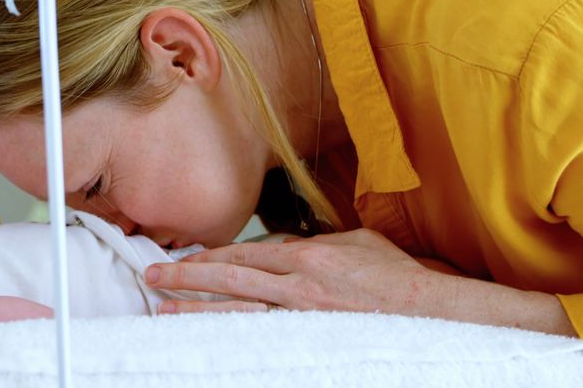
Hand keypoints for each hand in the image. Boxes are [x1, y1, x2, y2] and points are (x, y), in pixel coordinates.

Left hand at [146, 228, 449, 316]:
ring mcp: (301, 316)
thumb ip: (314, 243)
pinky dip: (231, 336)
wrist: (432, 313)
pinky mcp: (310, 339)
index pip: (244, 252)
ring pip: (236, 310)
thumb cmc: (397, 278)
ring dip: (195, 310)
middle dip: (185, 276)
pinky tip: (207, 338)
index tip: (183, 257)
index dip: (209, 255)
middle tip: (151, 276)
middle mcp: (297, 285)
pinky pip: (260, 337)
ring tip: (162, 310)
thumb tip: (284, 247)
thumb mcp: (355, 243)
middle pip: (228, 278)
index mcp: (307, 255)